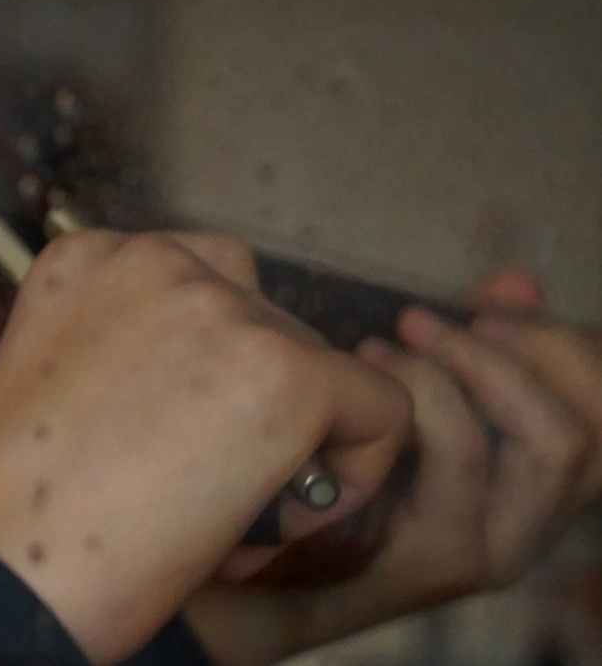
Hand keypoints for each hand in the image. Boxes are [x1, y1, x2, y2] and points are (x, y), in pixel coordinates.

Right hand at [0, 230, 412, 665]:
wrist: (2, 561)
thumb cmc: (20, 506)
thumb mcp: (62, 386)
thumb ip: (129, 352)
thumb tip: (218, 390)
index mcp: (89, 259)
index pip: (201, 286)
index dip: (207, 374)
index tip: (167, 447)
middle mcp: (156, 259)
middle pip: (268, 324)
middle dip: (256, 412)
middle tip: (204, 497)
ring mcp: (222, 308)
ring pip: (322, 369)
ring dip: (299, 445)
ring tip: (234, 521)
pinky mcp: (286, 370)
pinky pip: (381, 411)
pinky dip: (353, 477)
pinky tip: (280, 524)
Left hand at [185, 269, 601, 665]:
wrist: (272, 560)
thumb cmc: (343, 458)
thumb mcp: (415, 391)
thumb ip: (473, 340)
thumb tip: (519, 281)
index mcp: (540, 472)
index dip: (563, 343)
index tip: (488, 305)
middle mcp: (540, 515)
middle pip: (592, 424)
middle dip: (518, 352)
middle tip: (425, 320)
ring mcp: (503, 541)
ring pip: (550, 439)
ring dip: (474, 371)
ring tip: (387, 348)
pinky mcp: (451, 558)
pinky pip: (469, 457)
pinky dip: (428, 400)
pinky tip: (364, 377)